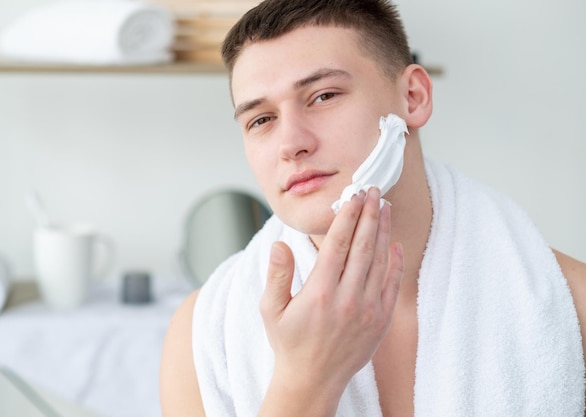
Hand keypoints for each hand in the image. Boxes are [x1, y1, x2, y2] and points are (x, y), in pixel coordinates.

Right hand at [260, 187, 403, 399]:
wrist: (313, 381)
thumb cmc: (289, 343)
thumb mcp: (271, 310)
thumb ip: (276, 275)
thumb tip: (280, 244)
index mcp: (319, 292)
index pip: (338, 244)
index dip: (347, 216)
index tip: (353, 195)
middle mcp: (347, 299)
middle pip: (363, 246)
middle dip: (370, 214)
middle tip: (375, 190)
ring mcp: (367, 311)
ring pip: (380, 261)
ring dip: (384, 231)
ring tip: (386, 207)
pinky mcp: (381, 322)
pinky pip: (392, 285)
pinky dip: (396, 262)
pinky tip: (396, 244)